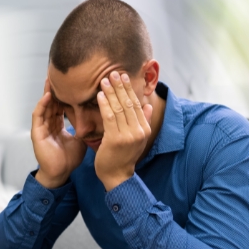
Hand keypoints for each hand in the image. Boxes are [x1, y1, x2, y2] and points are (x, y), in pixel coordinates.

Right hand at [31, 78, 86, 187]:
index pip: (61, 104)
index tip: (73, 81)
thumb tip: (99, 118)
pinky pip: (38, 116)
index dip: (66, 94)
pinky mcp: (36, 133)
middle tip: (59, 73)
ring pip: (44, 105)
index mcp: (58, 124)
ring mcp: (41, 128)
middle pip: (51, 102)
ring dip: (47, 92)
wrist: (61, 173)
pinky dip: (42, 105)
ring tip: (51, 79)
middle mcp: (48, 124)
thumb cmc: (69, 159)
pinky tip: (48, 96)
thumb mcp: (81, 139)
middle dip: (55, 88)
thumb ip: (85, 128)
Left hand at [94, 71, 152, 190]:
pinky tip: (99, 95)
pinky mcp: (115, 139)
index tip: (123, 76)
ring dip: (111, 92)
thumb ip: (145, 121)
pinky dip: (104, 104)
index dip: (129, 89)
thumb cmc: (124, 156)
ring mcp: (128, 135)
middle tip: (113, 72)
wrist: (117, 176)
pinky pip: (109, 118)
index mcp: (145, 129)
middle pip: (129, 103)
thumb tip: (149, 106)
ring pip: (119, 108)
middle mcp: (138, 131)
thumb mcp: (139, 139)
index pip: (137, 104)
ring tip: (104, 80)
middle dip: (120, 86)